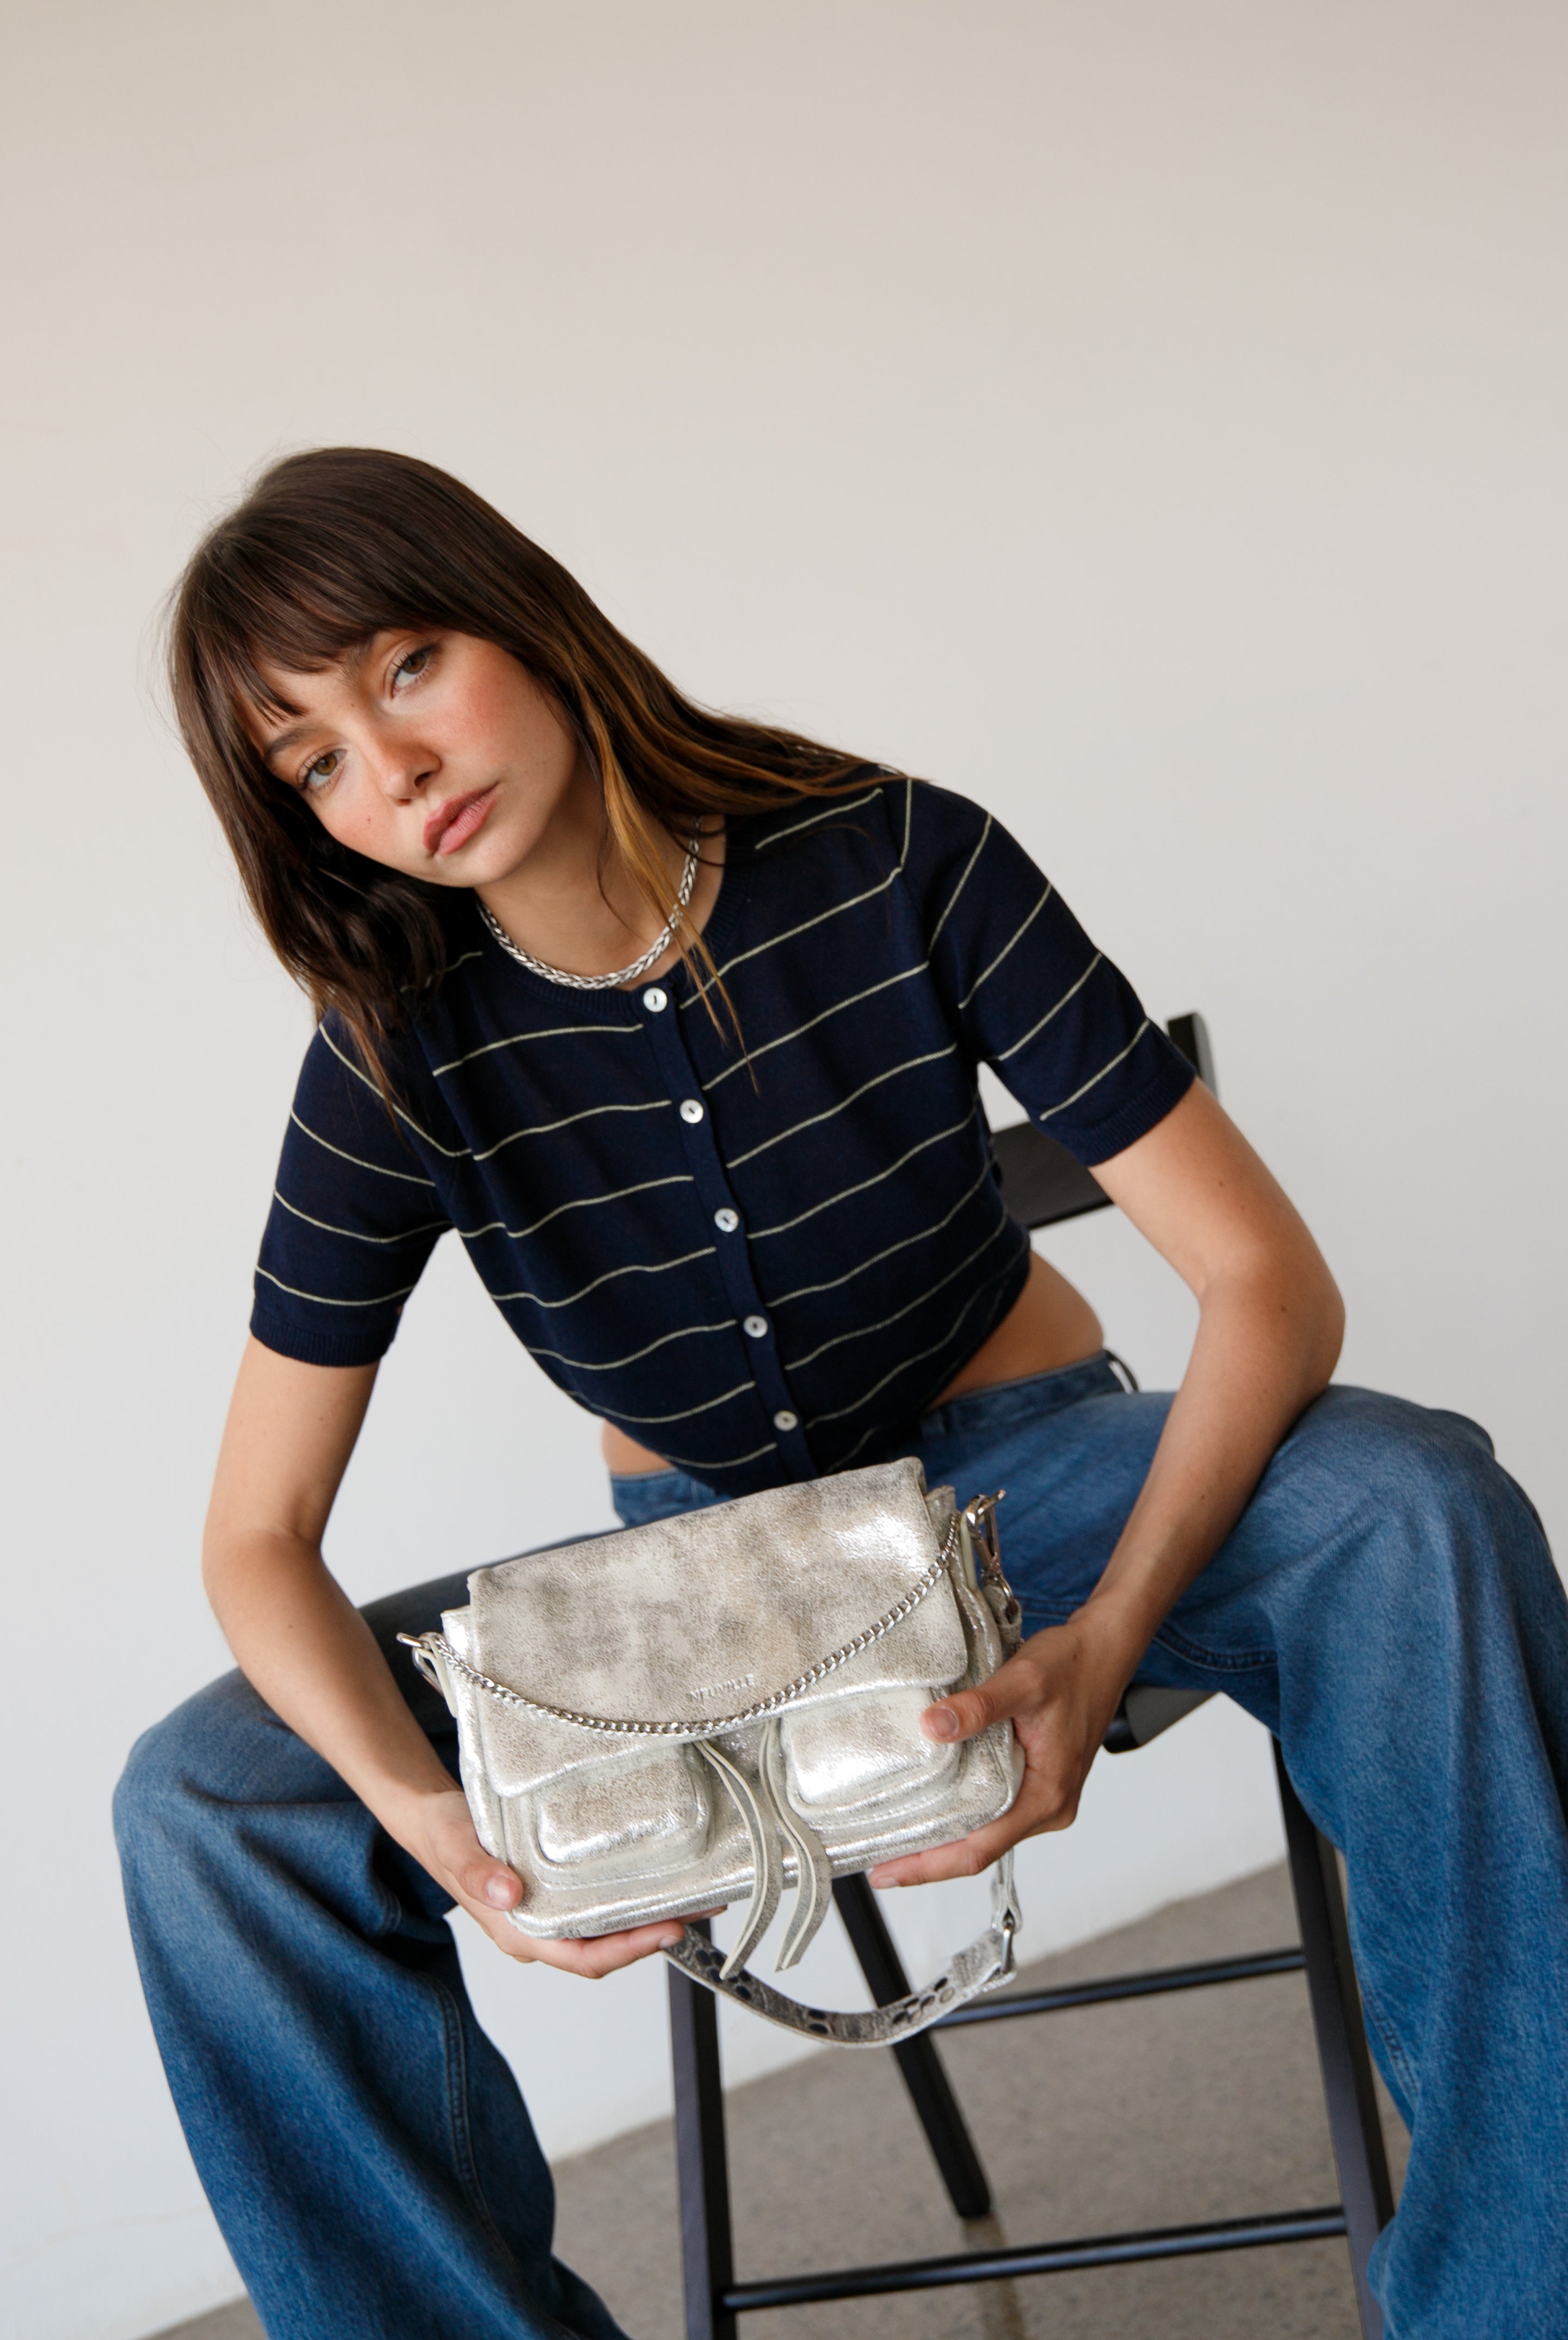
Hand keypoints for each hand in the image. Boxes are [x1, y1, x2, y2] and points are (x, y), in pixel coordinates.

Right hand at [410, 1787, 701, 1977]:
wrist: (432, 1818)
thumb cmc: (442, 1834)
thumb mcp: (454, 1845)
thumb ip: (476, 1870)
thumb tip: (510, 1891)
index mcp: (518, 1931)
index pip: (583, 1957)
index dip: (628, 1951)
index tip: (668, 1930)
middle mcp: (538, 1929)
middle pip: (605, 1948)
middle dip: (652, 1934)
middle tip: (696, 1908)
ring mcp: (547, 1913)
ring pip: (606, 1928)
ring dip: (646, 1917)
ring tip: (690, 1895)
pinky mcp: (554, 1891)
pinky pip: (598, 1904)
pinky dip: (628, 1896)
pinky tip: (653, 1877)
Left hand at [867, 1607, 1141, 1888]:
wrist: (1103, 1650)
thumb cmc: (1073, 1665)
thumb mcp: (1023, 1681)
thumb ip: (978, 1706)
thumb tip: (933, 1727)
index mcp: (1047, 1796)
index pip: (980, 1849)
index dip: (929, 1866)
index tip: (888, 1873)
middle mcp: (1049, 1806)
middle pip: (980, 1848)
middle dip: (929, 1858)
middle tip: (879, 1860)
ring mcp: (1046, 1797)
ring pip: (987, 1831)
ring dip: (945, 1836)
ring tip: (898, 1836)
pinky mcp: (1040, 1782)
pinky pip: (996, 1809)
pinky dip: (964, 1813)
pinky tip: (935, 1804)